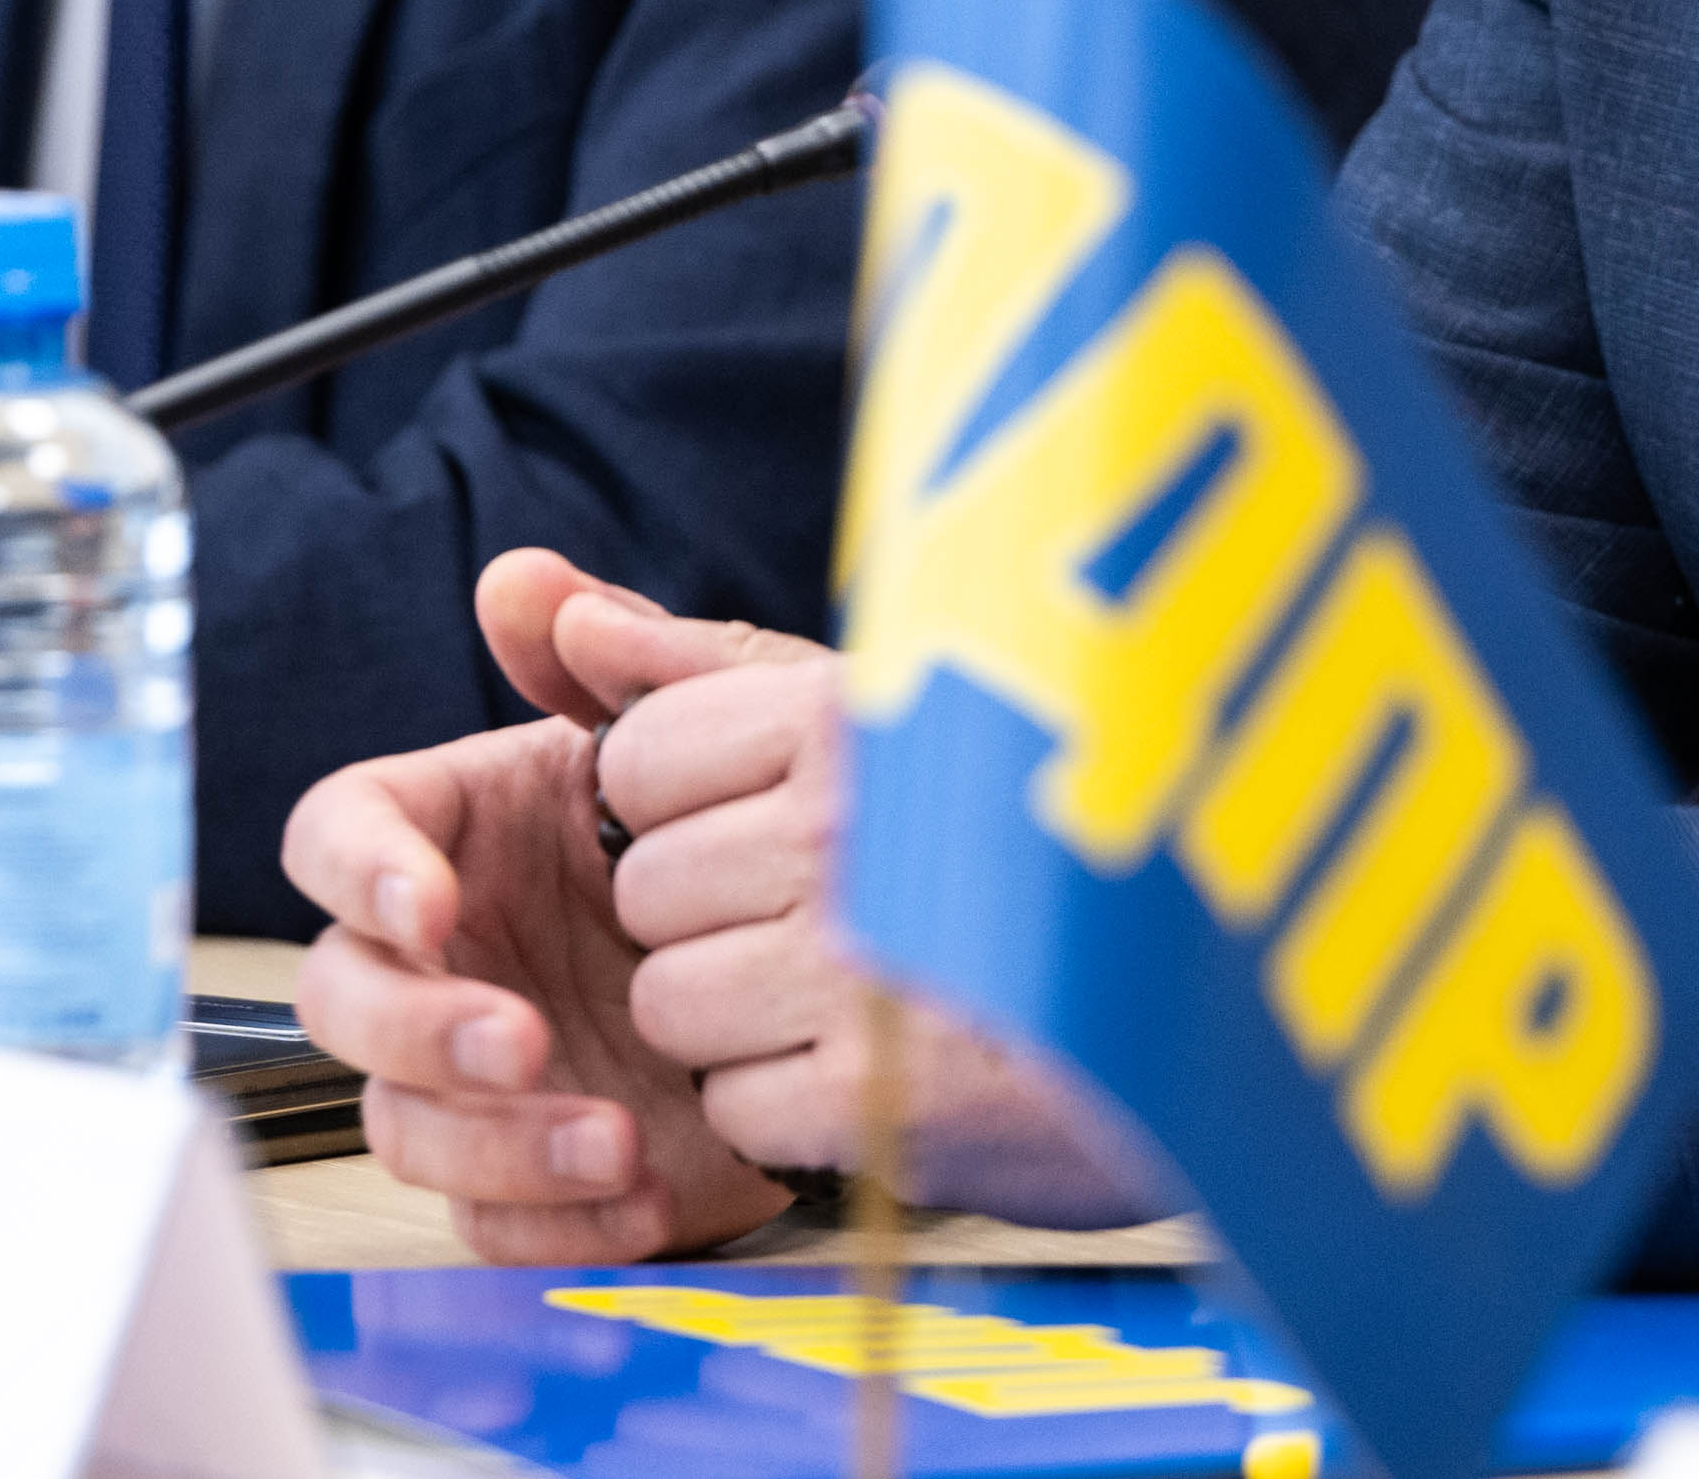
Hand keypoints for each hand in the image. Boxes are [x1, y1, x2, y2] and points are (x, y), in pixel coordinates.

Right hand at [286, 550, 805, 1261]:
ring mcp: (475, 1069)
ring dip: (492, 1140)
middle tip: (522, 1035)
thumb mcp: (715, 733)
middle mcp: (446, 950)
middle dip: (415, 1025)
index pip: (337, 834)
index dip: (360, 868)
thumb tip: (523, 583)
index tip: (431, 900)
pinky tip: (636, 1196)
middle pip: (338, 996)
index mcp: (458, 830)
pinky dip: (549, 1221)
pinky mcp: (526, 1173)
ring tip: (610, 1137)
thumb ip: (619, 657)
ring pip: (402, 1123)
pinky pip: (484, 1223)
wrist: (845, 974)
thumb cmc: (753, 836)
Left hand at [558, 557, 1158, 1230]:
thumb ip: (682, 660)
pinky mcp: (876, 1105)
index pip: (641, 760)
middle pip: (645, 891)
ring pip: (671, 1002)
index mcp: (849, 714)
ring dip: (737, 1022)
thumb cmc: (1001, 851)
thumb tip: (521, 590)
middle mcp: (850, 826)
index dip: (687, 809)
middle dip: (706, 922)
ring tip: (848, 998)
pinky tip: (874, 1074)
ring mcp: (861, 969)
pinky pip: (734, 1107)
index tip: (773, 824)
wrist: (1177, 1034)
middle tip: (823, 923)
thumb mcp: (864, 717)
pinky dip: (788, 1109)